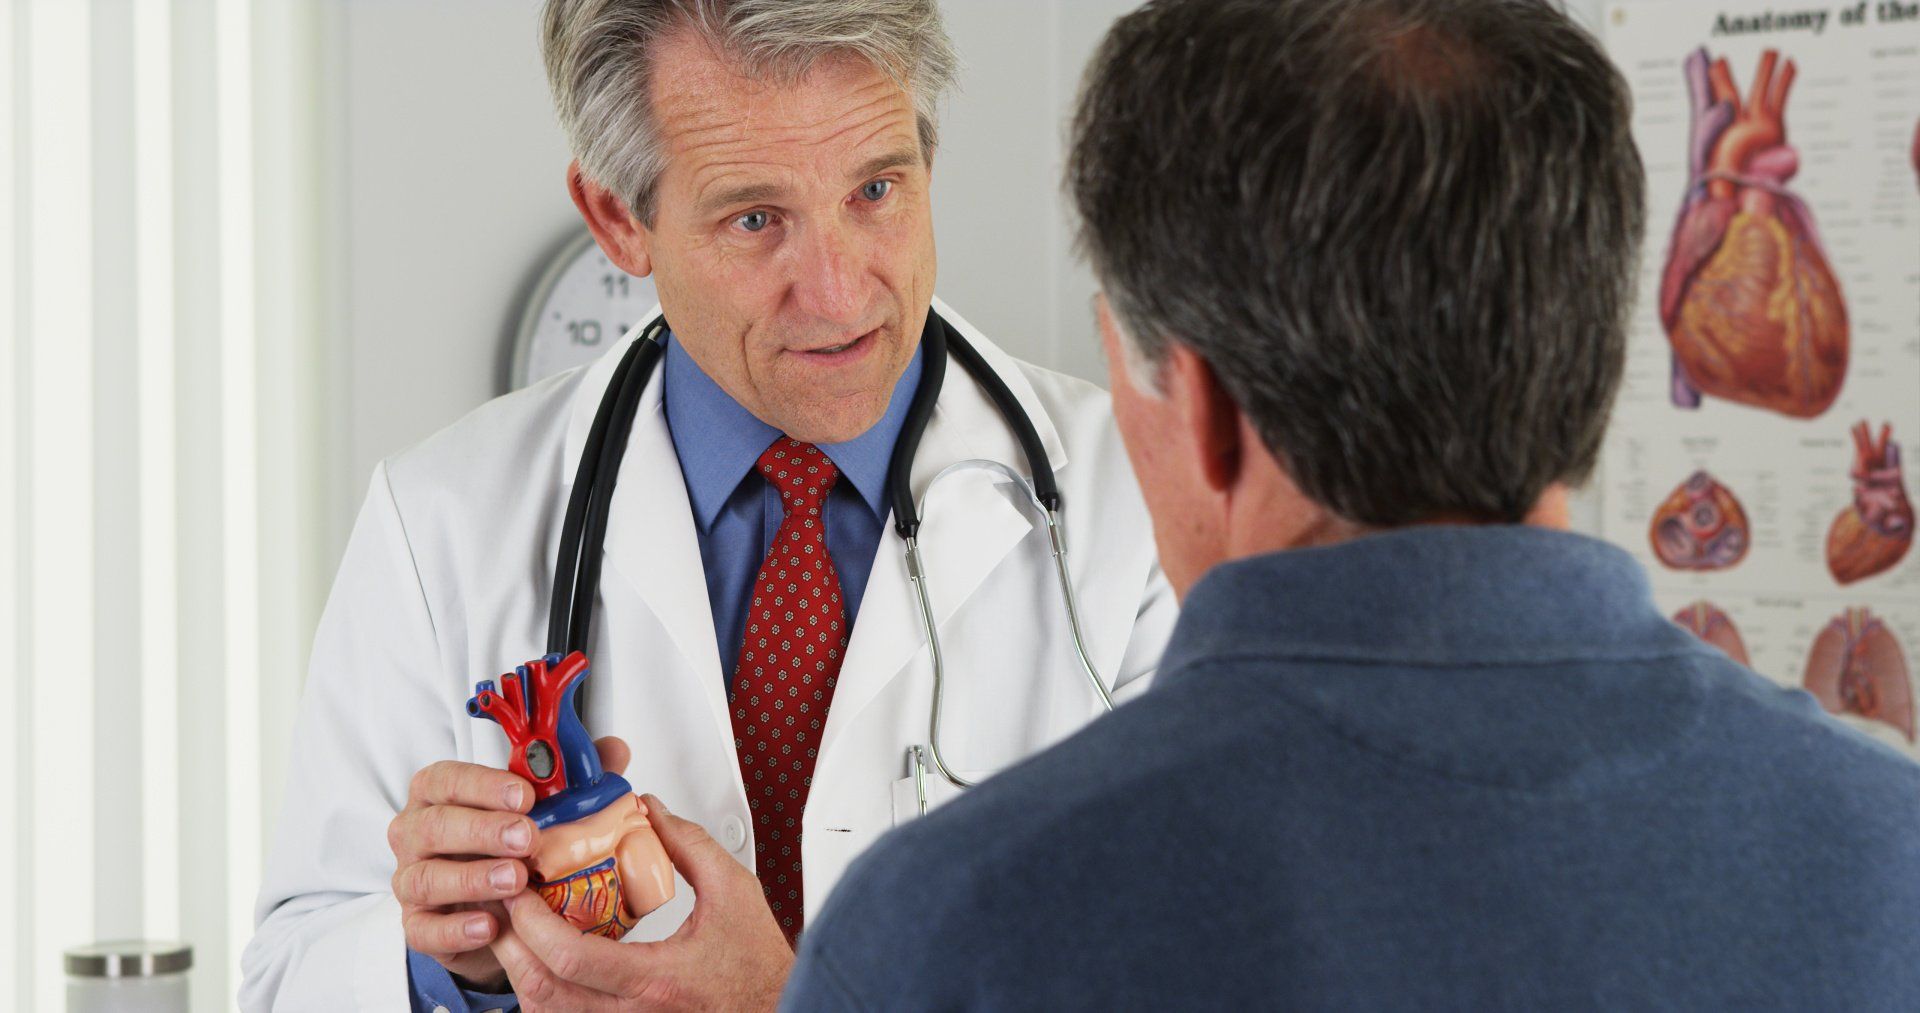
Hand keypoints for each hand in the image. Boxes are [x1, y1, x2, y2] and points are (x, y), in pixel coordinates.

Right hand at [388, 737, 630, 990]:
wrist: (496, 911)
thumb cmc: (510, 848)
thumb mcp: (541, 810)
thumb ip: (572, 778)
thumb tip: (613, 749)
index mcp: (440, 795)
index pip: (447, 779)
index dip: (483, 785)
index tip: (525, 795)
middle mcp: (417, 834)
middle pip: (435, 825)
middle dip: (483, 830)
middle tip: (527, 838)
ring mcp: (410, 881)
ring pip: (426, 877)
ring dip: (473, 878)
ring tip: (516, 880)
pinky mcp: (417, 926)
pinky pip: (424, 930)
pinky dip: (456, 929)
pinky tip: (490, 925)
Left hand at [492, 794, 793, 1010]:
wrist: (780, 1005)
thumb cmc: (759, 965)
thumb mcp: (732, 890)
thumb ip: (689, 845)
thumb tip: (650, 810)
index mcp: (657, 977)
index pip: (572, 958)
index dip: (533, 924)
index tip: (521, 890)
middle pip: (543, 993)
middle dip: (509, 946)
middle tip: (502, 905)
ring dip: (519, 973)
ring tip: (513, 932)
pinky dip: (543, 997)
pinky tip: (542, 966)